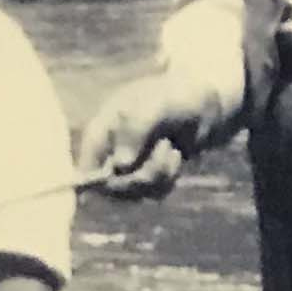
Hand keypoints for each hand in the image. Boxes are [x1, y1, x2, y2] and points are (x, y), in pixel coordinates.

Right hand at [80, 73, 217, 203]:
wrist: (204, 105)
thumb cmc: (177, 97)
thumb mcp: (157, 106)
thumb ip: (136, 130)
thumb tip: (121, 164)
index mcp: (103, 128)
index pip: (87, 159)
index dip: (93, 177)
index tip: (118, 178)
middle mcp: (111, 149)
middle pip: (109, 184)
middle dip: (139, 176)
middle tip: (164, 153)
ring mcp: (128, 166)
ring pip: (132, 192)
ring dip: (157, 176)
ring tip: (173, 150)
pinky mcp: (147, 177)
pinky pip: (151, 194)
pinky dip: (167, 180)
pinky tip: (176, 159)